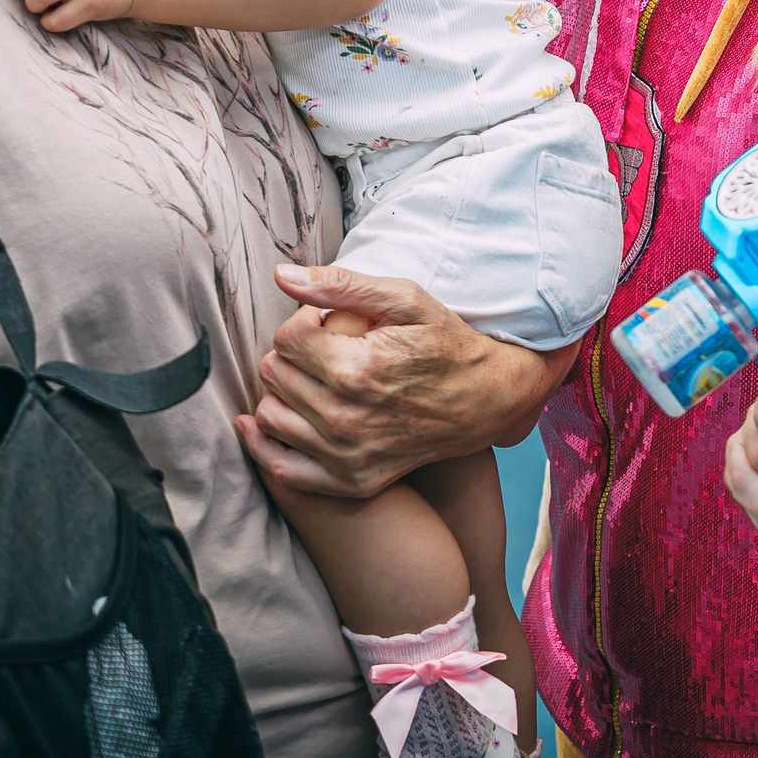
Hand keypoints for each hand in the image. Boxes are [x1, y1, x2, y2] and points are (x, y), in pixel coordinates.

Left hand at [236, 265, 572, 498]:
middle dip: (294, 354)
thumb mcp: (405, 299)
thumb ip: (340, 285)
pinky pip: (284, 469)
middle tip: (327, 349)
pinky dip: (271, 445)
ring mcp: (348, 455)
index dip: (305, 321)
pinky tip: (281, 419)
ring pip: (271, 416)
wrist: (485, 400)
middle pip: (274, 374)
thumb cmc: (445, 344)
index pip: (286, 338)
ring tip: (315, 380)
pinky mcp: (351, 481)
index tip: (329, 323)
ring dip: (285, 392)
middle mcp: (346, 418)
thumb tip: (281, 276)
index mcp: (356, 369)